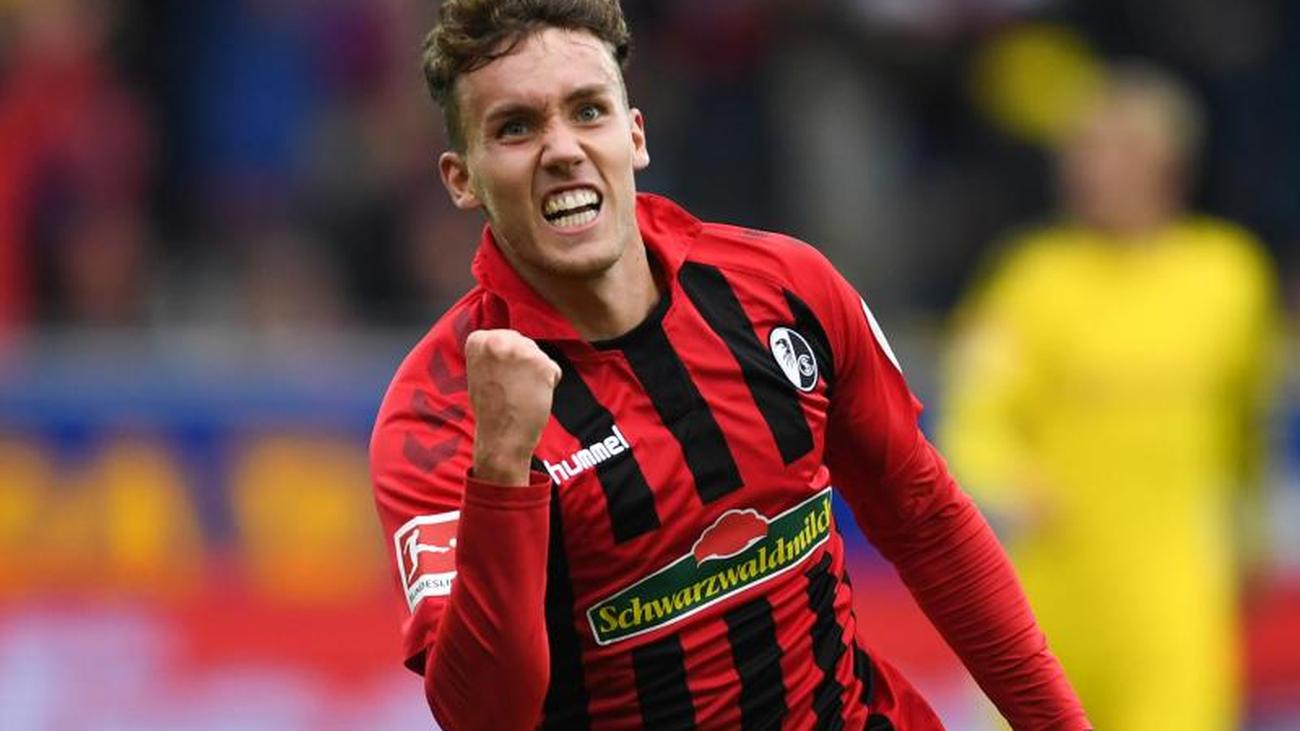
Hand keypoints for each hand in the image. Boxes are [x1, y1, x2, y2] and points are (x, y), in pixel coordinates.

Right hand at [465, 329, 561, 485]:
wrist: (500, 437)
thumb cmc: (490, 408)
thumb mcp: (481, 370)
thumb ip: (495, 351)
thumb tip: (514, 337)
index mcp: (478, 339)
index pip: (504, 338)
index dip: (505, 362)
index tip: (496, 379)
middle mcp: (499, 340)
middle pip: (524, 344)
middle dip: (523, 365)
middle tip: (509, 390)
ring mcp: (522, 351)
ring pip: (539, 356)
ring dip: (536, 375)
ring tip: (519, 394)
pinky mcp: (543, 365)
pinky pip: (553, 370)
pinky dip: (548, 384)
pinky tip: (533, 398)